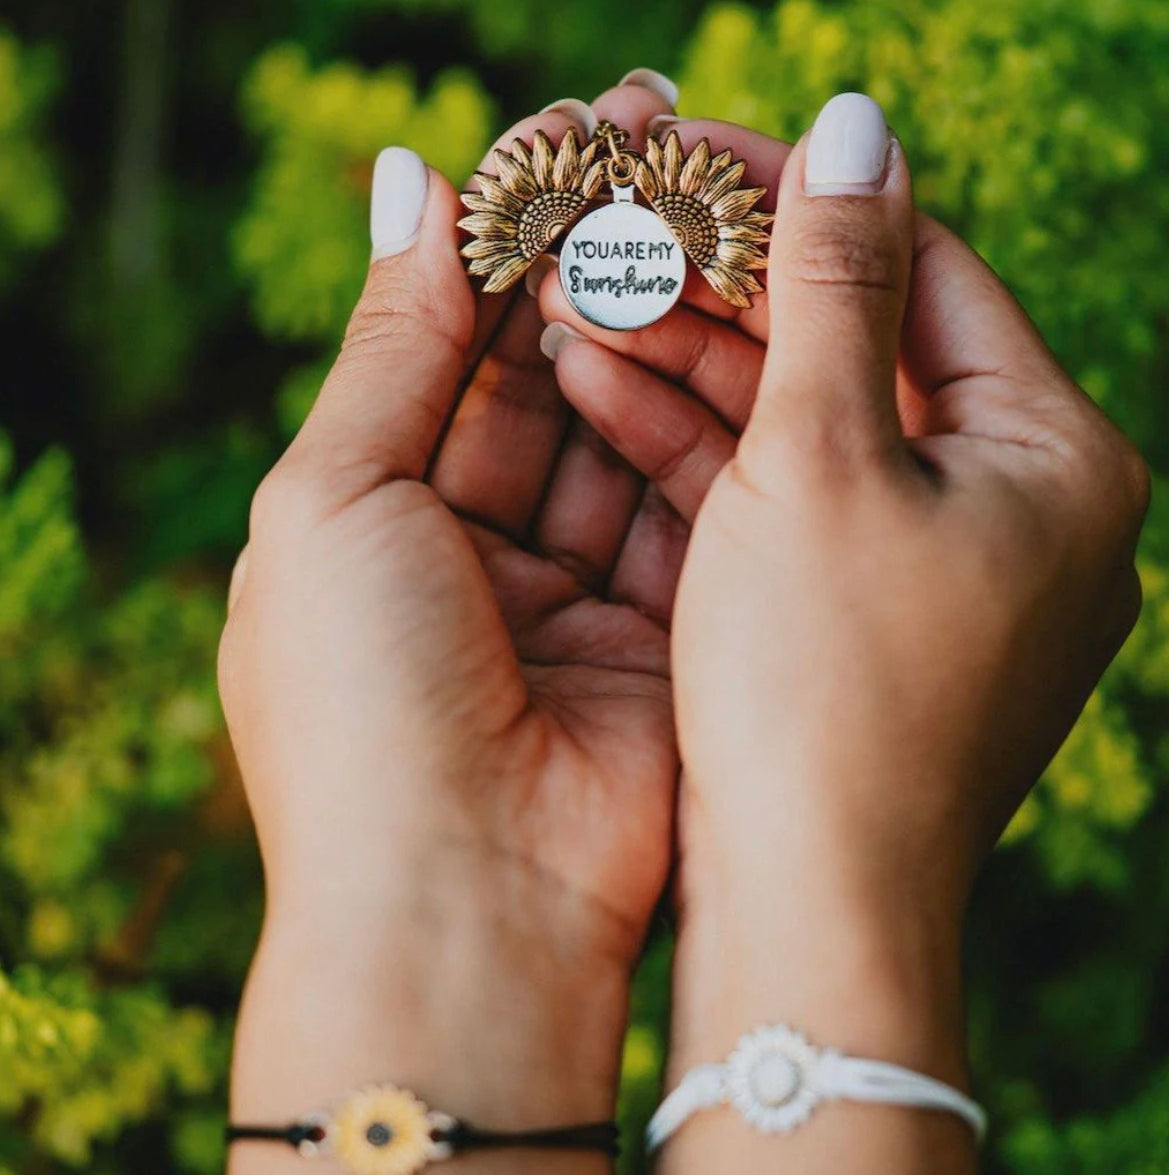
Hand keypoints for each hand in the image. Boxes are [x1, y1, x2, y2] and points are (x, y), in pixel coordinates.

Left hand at [219, 80, 682, 1173]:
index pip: (444, 345)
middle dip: (588, 269)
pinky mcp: (656, 632)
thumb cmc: (364, 703)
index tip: (568, 136)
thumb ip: (391, 341)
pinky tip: (717, 326)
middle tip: (653, 148)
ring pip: (620, 431)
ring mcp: (570, 592)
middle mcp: (473, 552)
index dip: (499, 241)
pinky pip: (682, 501)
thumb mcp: (335, 497)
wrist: (470, 905)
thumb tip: (410, 179)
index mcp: (369, 519)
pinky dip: (698, 418)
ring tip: (689, 216)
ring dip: (650, 330)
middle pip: (539, 379)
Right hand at [537, 95, 1148, 1168]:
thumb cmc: (826, 691)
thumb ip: (833, 287)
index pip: (920, 268)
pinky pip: (777, 500)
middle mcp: (1012, 505)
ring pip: (801, 424)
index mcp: (1053, 454)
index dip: (795, 198)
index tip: (689, 149)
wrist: (805, 907)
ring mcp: (931, 562)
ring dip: (689, 362)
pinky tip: (597, 386)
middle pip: (854, 345)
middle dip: (721, 285)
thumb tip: (856, 123)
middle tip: (614, 225)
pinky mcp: (856, 612)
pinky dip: (695, 449)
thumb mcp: (822, 458)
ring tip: (579, 300)